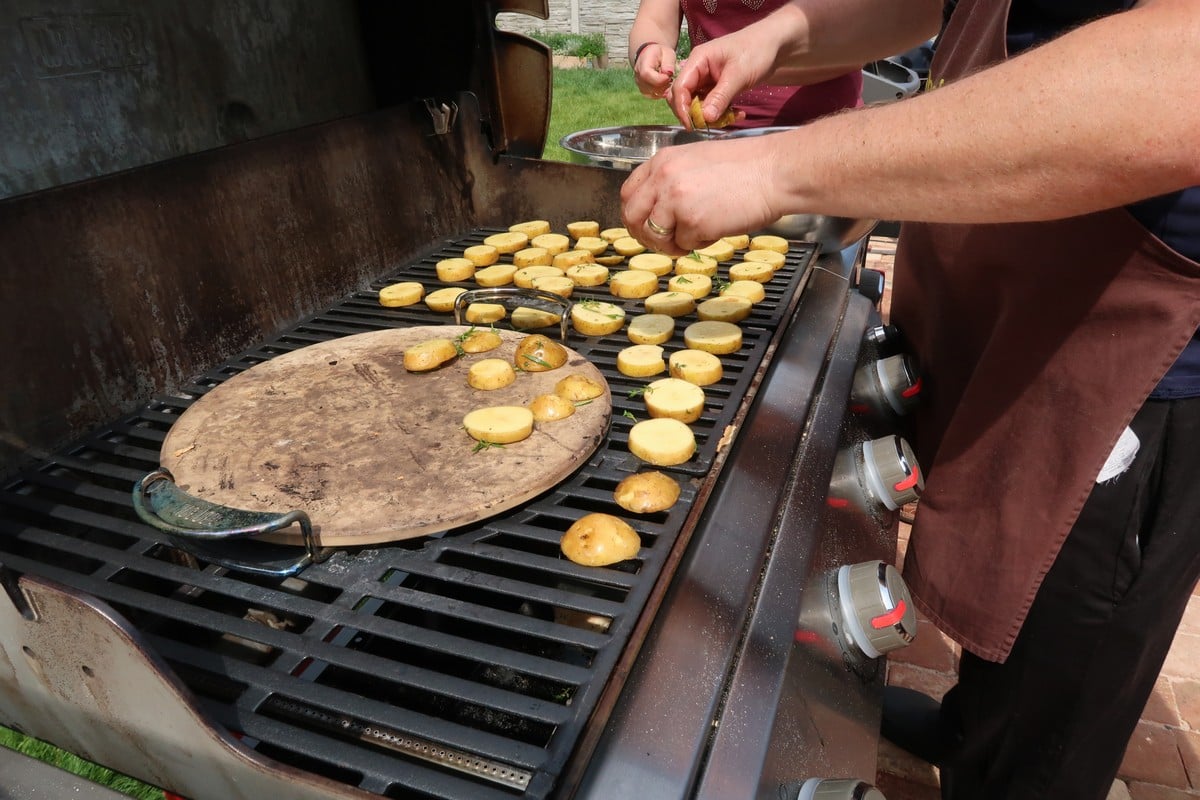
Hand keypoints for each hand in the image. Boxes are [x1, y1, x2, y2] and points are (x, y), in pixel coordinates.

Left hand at [620, 137, 786, 255]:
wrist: (774, 171)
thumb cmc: (746, 167)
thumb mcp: (697, 161)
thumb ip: (672, 180)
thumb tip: (659, 210)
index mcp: (662, 161)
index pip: (629, 193)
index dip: (635, 214)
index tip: (645, 225)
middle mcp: (663, 179)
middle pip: (632, 217)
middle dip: (645, 235)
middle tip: (663, 242)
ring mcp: (675, 201)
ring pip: (655, 236)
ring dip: (672, 244)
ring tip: (695, 237)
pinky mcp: (692, 223)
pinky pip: (685, 244)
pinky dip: (700, 243)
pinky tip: (718, 228)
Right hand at [633, 43, 676, 98]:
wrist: (651, 56)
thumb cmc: (660, 54)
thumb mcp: (667, 53)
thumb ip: (668, 62)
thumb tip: (669, 73)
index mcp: (643, 63)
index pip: (647, 75)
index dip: (660, 79)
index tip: (670, 75)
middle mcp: (638, 75)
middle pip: (650, 86)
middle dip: (664, 85)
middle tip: (671, 78)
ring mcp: (640, 85)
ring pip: (652, 93)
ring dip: (663, 89)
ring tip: (668, 80)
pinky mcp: (644, 91)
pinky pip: (654, 96)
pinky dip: (661, 93)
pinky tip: (665, 85)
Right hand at [669, 32, 777, 127]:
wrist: (775, 46)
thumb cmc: (756, 51)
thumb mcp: (738, 74)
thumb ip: (720, 96)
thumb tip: (705, 118)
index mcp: (698, 60)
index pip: (679, 87)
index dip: (682, 107)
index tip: (692, 124)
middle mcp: (699, 70)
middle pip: (684, 97)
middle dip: (696, 114)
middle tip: (711, 125)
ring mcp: (708, 80)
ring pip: (699, 105)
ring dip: (713, 116)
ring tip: (733, 117)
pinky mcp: (717, 88)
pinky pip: (712, 106)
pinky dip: (723, 113)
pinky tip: (738, 113)